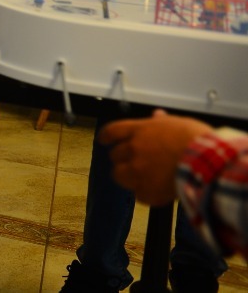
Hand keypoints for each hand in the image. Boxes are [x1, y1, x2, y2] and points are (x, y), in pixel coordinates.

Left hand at [100, 111, 214, 205]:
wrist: (206, 162)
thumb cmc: (196, 140)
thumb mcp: (178, 124)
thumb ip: (162, 122)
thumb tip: (157, 115)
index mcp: (139, 130)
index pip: (111, 132)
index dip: (106, 137)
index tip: (103, 141)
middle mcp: (133, 149)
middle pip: (114, 155)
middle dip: (122, 159)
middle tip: (133, 163)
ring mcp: (137, 171)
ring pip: (119, 175)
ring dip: (127, 177)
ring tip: (141, 179)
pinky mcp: (146, 191)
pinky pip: (138, 195)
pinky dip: (145, 194)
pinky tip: (157, 191)